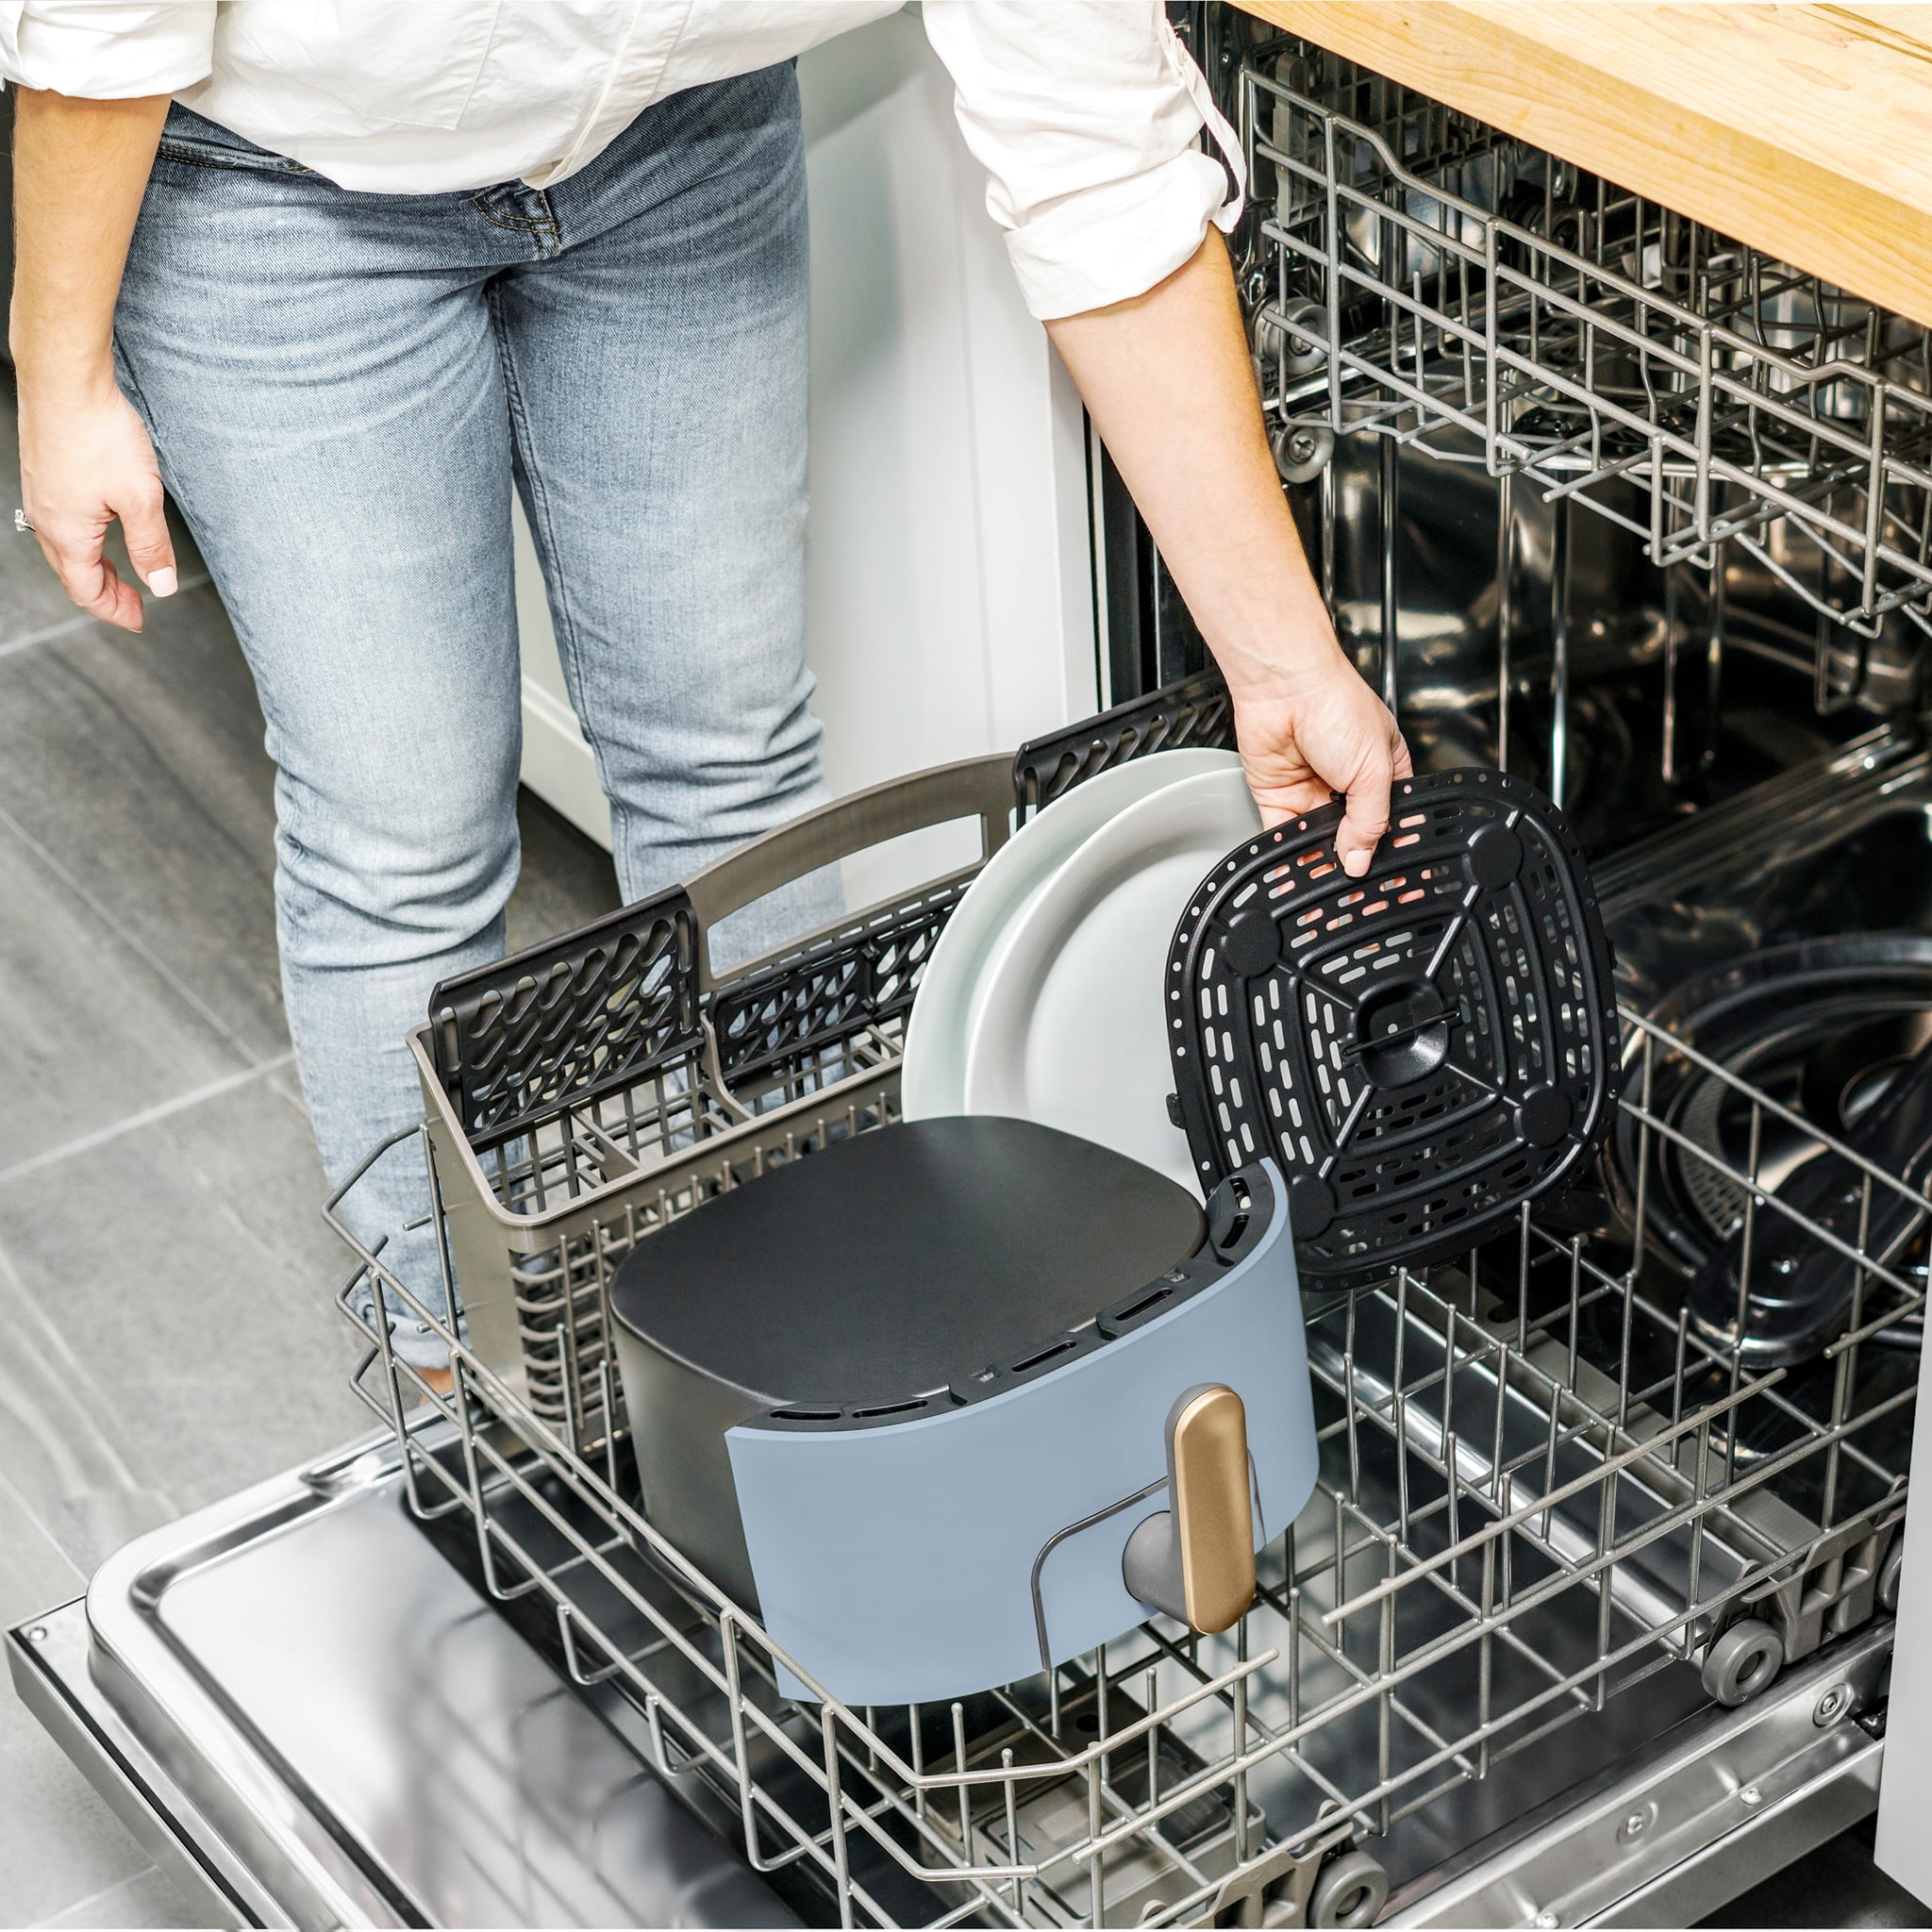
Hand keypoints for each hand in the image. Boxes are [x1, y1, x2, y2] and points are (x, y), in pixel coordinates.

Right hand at [17, 379, 176, 631]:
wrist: (64, 379)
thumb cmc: (98, 432)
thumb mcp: (140, 497)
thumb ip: (151, 546)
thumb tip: (161, 585)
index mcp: (67, 534)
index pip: (86, 591)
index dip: (115, 611)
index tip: (139, 619)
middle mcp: (45, 518)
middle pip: (73, 573)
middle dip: (106, 592)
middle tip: (136, 602)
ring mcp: (40, 494)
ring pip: (65, 547)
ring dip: (94, 565)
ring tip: (125, 570)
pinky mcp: (43, 473)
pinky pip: (61, 521)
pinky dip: (84, 539)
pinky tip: (103, 527)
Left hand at [1228, 644, 1412, 877]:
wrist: (1285, 687)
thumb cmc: (1336, 705)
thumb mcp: (1374, 768)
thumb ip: (1371, 819)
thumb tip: (1363, 858)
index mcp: (1383, 771)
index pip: (1390, 820)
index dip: (1390, 847)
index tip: (1392, 876)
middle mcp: (1348, 783)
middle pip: (1354, 835)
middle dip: (1354, 858)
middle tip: (1358, 885)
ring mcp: (1312, 792)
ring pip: (1319, 841)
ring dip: (1321, 861)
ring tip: (1329, 883)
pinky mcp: (1279, 798)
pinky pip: (1284, 835)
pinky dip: (1288, 854)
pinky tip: (1298, 870)